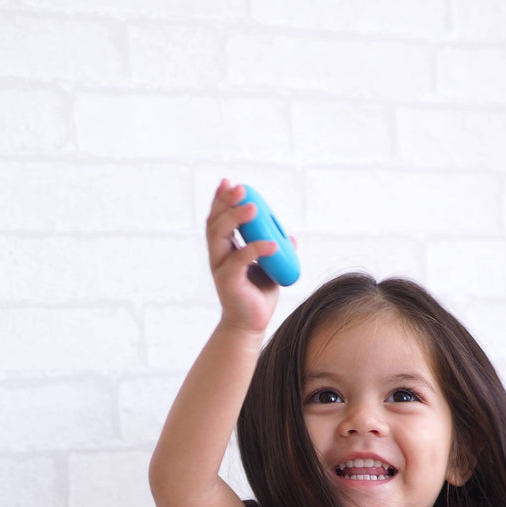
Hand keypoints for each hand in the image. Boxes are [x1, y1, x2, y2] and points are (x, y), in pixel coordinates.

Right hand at [205, 179, 285, 336]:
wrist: (252, 324)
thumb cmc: (258, 296)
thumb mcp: (271, 267)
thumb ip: (277, 250)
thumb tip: (291, 237)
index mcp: (226, 249)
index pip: (218, 219)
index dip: (222, 200)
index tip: (230, 182)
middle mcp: (219, 256)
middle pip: (215, 222)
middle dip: (225, 202)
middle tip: (240, 188)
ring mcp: (221, 268)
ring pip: (220, 237)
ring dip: (235, 219)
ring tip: (253, 207)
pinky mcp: (228, 282)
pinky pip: (240, 260)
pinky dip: (256, 249)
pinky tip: (272, 243)